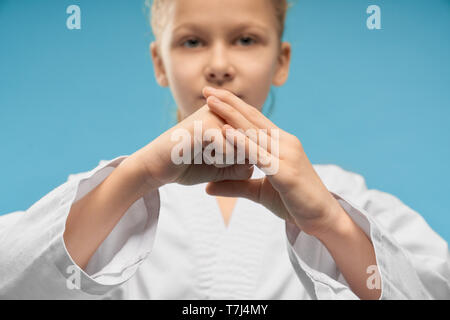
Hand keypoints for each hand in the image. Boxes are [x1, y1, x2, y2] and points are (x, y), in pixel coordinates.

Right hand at [129, 104, 253, 191]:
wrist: (156, 167)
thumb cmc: (189, 166)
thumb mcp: (222, 169)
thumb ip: (241, 166)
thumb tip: (256, 162)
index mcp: (228, 117)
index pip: (255, 139)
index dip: (248, 158)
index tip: (225, 162)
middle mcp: (223, 111)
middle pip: (251, 142)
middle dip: (240, 160)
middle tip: (217, 161)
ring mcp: (214, 115)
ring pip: (242, 146)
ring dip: (230, 161)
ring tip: (210, 159)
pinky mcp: (204, 125)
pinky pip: (228, 149)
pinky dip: (220, 161)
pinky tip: (205, 158)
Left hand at [202, 86, 343, 235]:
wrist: (322, 219)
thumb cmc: (293, 203)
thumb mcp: (259, 192)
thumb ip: (235, 184)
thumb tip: (207, 187)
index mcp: (281, 143)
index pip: (254, 119)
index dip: (234, 105)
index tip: (213, 95)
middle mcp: (285, 143)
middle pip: (253, 118)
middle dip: (228, 102)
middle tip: (206, 88)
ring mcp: (287, 155)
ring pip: (254, 131)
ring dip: (230, 114)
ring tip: (210, 100)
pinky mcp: (286, 172)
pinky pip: (260, 154)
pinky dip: (242, 142)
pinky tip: (226, 131)